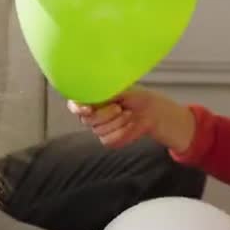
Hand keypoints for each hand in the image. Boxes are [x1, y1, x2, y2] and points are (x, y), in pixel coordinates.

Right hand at [67, 87, 195, 151]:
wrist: (155, 113)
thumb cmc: (139, 97)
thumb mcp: (123, 89)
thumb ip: (105, 91)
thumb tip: (94, 90)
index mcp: (92, 99)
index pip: (73, 104)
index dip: (77, 108)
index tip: (88, 108)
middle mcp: (92, 114)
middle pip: (86, 120)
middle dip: (105, 115)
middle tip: (120, 107)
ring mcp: (99, 128)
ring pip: (98, 131)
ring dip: (117, 123)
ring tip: (130, 114)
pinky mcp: (108, 139)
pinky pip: (107, 140)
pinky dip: (122, 133)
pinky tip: (131, 125)